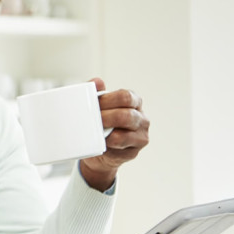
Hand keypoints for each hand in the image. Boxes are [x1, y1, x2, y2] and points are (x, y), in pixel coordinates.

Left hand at [79, 77, 149, 191]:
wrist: (96, 150)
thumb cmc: (100, 124)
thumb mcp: (98, 107)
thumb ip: (96, 93)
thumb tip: (96, 82)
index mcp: (133, 102)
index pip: (126, 97)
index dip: (108, 100)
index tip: (94, 105)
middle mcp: (140, 118)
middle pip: (126, 115)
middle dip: (106, 118)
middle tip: (92, 121)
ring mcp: (140, 136)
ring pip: (124, 135)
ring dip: (106, 134)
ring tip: (94, 133)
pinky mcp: (133, 152)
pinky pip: (119, 150)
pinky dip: (107, 147)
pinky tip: (99, 144)